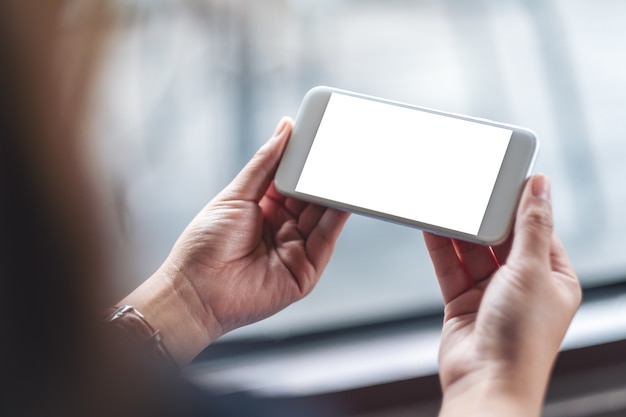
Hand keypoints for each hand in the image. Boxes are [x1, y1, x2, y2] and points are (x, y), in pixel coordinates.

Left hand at [121, 118, 348, 363]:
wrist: (195, 290)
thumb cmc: (205, 243)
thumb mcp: (236, 195)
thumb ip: (266, 163)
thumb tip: (285, 127)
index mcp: (264, 209)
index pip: (293, 181)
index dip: (306, 161)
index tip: (320, 137)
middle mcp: (283, 229)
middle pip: (311, 198)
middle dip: (325, 175)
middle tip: (340, 149)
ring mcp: (296, 250)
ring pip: (323, 217)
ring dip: (335, 194)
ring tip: (347, 168)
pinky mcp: (306, 272)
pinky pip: (326, 241)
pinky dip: (337, 219)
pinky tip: (343, 199)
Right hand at [424, 174, 580, 416]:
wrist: (486, 381)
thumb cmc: (521, 337)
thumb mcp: (532, 270)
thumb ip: (531, 226)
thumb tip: (541, 186)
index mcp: (554, 279)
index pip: (538, 230)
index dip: (522, 204)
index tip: (505, 178)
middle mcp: (523, 285)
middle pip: (502, 239)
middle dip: (486, 215)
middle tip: (470, 186)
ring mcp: (491, 294)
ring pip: (473, 252)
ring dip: (460, 229)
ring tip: (446, 201)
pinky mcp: (463, 302)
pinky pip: (451, 267)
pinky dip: (441, 247)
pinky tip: (432, 226)